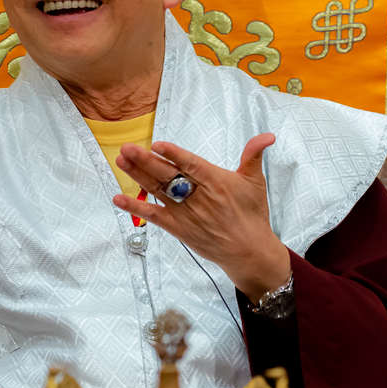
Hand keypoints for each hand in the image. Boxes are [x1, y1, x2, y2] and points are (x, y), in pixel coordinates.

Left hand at [113, 133, 289, 299]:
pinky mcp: (178, 229)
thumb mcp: (255, 182)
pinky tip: (118, 198)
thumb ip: (253, 155)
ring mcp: (186, 214)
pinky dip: (136, 208)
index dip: (174, 155)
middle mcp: (199, 198)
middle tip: (128, 148)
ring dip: (137, 176)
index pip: (192, 166)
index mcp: (217, 182)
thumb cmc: (252, 214)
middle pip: (169, 177)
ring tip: (121, 160)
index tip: (157, 144)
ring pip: (158, 192)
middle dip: (146, 162)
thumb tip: (267, 136)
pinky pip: (154, 217)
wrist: (249, 251)